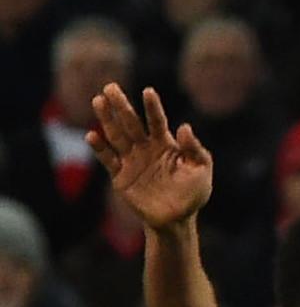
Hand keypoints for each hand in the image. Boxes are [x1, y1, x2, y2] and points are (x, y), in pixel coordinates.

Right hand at [86, 84, 214, 230]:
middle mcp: (146, 148)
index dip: (153, 107)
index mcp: (166, 144)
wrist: (176, 219)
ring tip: (98, 101)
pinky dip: (99, 148)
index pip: (157, 121)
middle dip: (121, 105)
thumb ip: (196, 150)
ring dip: (107, 119)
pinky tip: (91, 135)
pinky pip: (108, 159)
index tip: (148, 91)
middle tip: (111, 87)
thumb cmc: (192, 193)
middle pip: (132, 123)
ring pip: (116, 135)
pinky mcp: (120, 175)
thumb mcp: (201, 171)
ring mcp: (131, 160)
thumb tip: (184, 127)